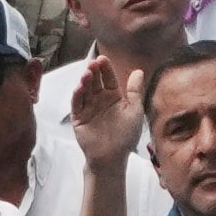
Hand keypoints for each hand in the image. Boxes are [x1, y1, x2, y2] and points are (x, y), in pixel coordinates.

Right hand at [69, 51, 144, 166]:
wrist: (113, 157)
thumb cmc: (126, 135)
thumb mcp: (134, 110)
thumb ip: (135, 91)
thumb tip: (139, 71)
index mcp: (113, 97)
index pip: (108, 78)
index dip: (105, 69)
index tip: (103, 59)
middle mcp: (99, 100)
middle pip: (95, 82)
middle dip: (93, 72)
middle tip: (93, 64)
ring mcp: (88, 108)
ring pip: (84, 90)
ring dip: (84, 81)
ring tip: (86, 74)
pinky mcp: (78, 118)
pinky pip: (76, 104)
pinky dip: (77, 95)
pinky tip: (79, 88)